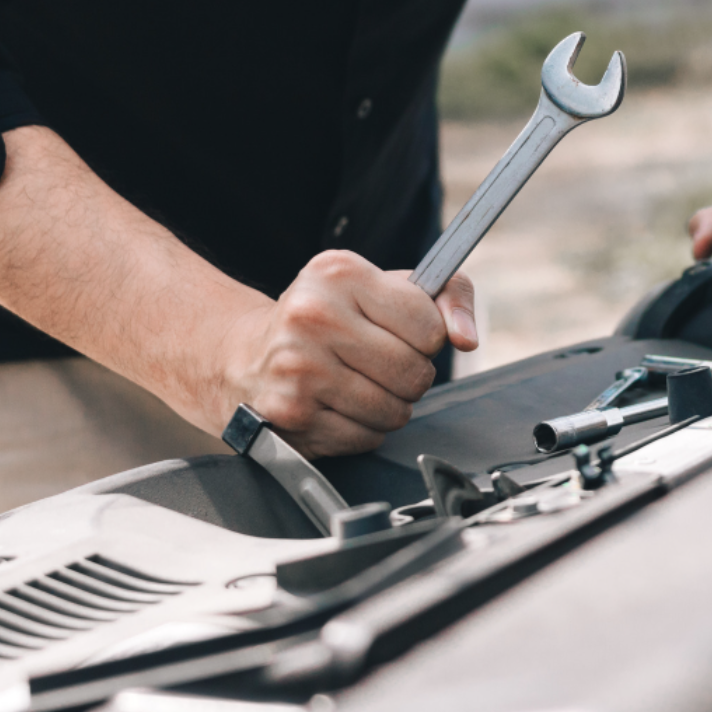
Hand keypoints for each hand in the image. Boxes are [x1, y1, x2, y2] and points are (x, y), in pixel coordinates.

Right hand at [216, 250, 478, 455]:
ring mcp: (299, 368)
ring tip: (359, 384)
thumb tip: (467, 336)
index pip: (429, 326)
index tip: (405, 333)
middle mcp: (313, 317)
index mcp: (339, 274)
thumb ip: (445, 295)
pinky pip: (365, 438)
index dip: (427, 337)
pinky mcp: (291, 415)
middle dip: (411, 376)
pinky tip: (336, 406)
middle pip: (415, 373)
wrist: (244, 356)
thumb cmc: (327, 319)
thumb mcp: (382, 287)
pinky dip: (362, 429)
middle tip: (383, 364)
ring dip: (389, 406)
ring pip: (394, 411)